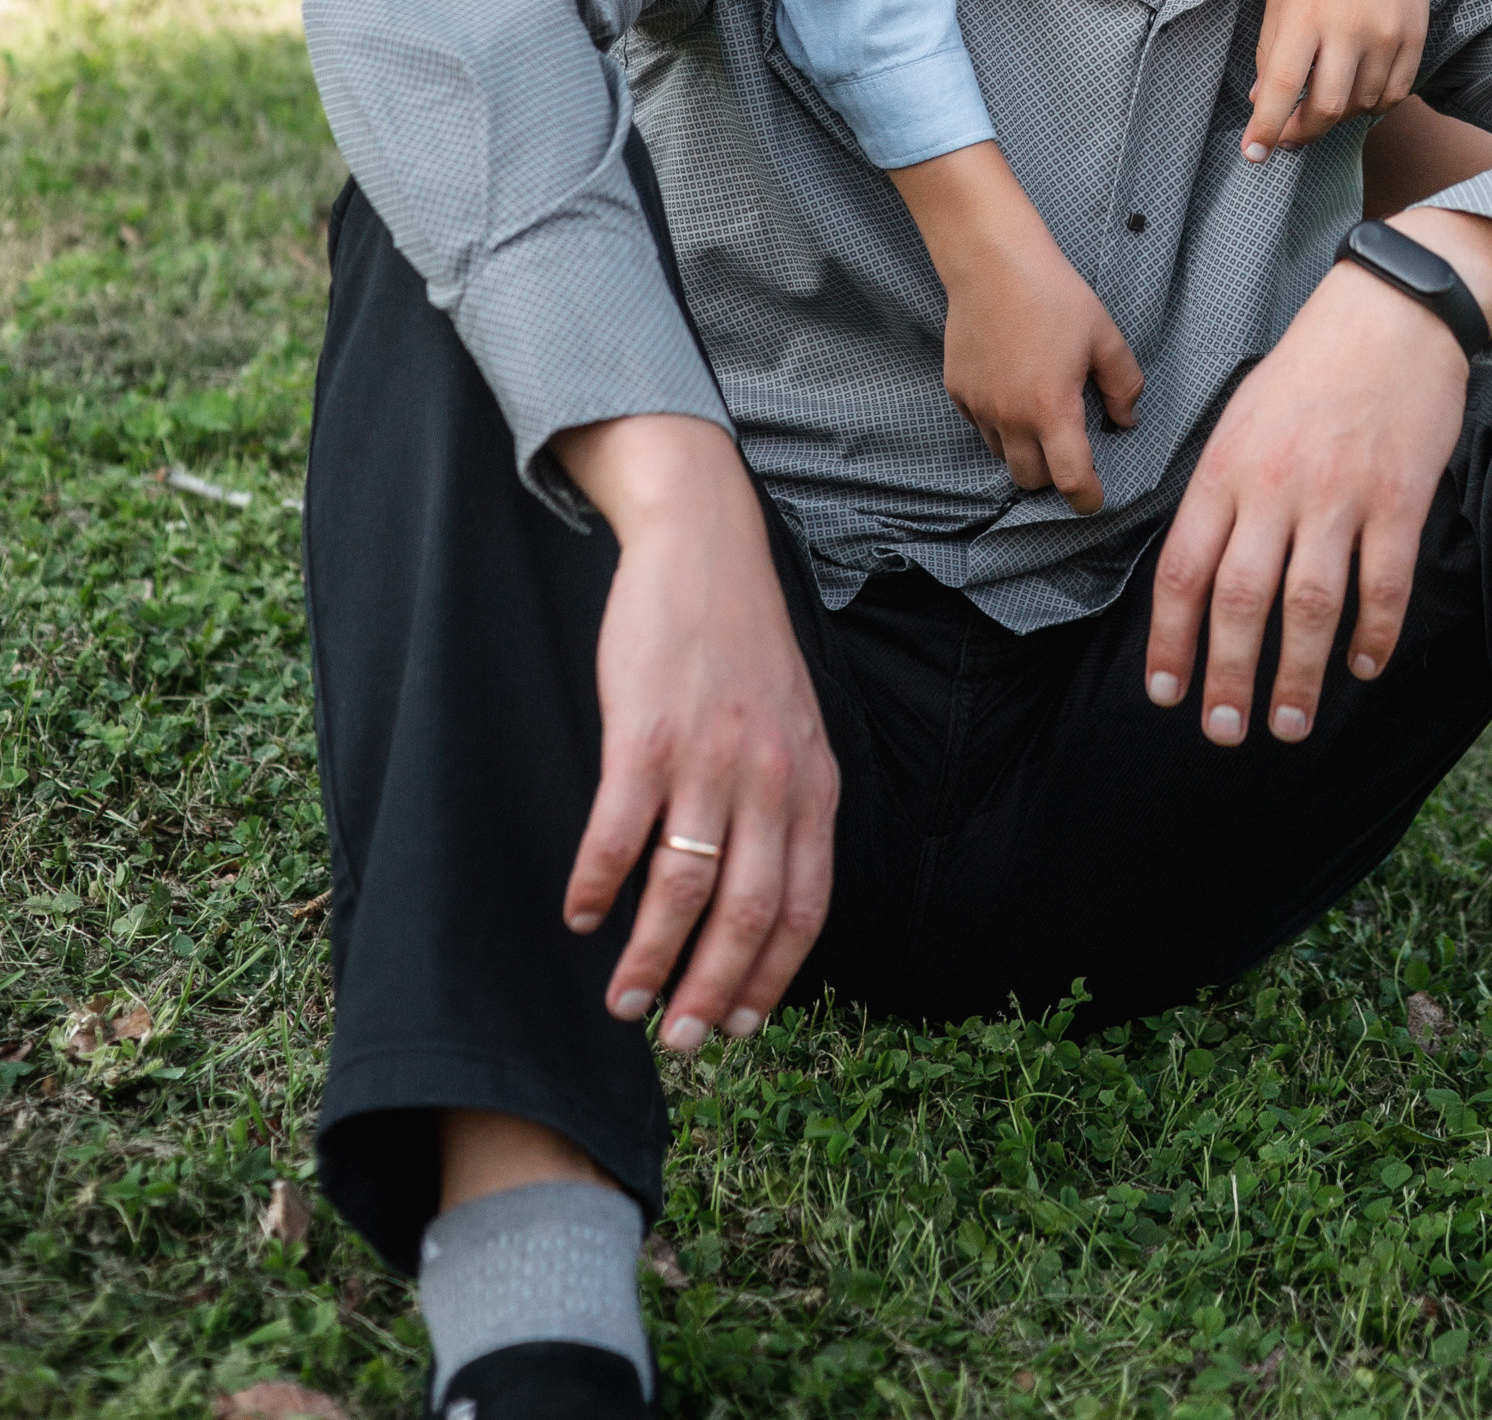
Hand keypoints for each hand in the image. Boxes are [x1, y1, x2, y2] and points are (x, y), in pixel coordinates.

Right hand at [552, 413, 839, 1052]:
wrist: (705, 547)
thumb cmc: (740, 646)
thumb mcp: (791, 725)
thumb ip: (784, 803)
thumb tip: (757, 898)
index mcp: (812, 780)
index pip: (805, 903)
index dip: (773, 976)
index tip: (743, 1027)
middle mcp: (770, 776)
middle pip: (747, 913)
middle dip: (712, 992)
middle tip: (679, 1042)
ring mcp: (708, 756)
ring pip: (684, 889)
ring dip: (649, 959)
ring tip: (623, 1001)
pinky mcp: (646, 733)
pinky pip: (620, 833)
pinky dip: (597, 885)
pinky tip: (579, 914)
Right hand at [893, 142, 1141, 509]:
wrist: (992, 263)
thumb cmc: (1053, 294)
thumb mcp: (1104, 336)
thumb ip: (1123, 384)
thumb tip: (1126, 420)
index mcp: (1052, 409)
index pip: (1070, 478)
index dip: (1086, 498)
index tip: (1094, 498)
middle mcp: (1010, 417)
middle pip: (1030, 479)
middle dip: (1053, 477)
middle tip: (1069, 453)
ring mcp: (979, 406)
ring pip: (1001, 455)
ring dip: (1023, 450)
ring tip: (1039, 418)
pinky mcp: (957, 390)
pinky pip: (979, 426)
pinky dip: (997, 424)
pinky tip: (1012, 392)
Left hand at [1144, 264, 1466, 746]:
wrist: (1389, 312)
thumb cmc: (1309, 370)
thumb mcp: (1240, 419)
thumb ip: (1221, 493)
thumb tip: (1199, 576)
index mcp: (1225, 468)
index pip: (1182, 570)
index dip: (1170, 642)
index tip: (1166, 694)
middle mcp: (1274, 486)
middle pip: (1239, 600)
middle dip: (1227, 677)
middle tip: (1225, 732)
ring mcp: (1339, 494)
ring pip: (1309, 604)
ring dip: (1296, 675)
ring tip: (1290, 724)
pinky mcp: (1398, 497)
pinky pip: (1384, 583)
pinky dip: (1373, 635)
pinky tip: (1363, 667)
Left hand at [1246, 0, 1443, 156]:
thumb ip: (1271, 46)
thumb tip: (1262, 99)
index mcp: (1306, 13)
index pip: (1281, 89)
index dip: (1265, 129)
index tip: (1253, 153)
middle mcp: (1350, 29)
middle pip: (1324, 110)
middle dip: (1298, 133)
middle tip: (1284, 135)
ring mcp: (1389, 34)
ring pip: (1360, 106)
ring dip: (1334, 115)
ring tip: (1318, 101)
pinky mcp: (1416, 36)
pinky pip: (1394, 94)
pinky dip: (1371, 103)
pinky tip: (1355, 91)